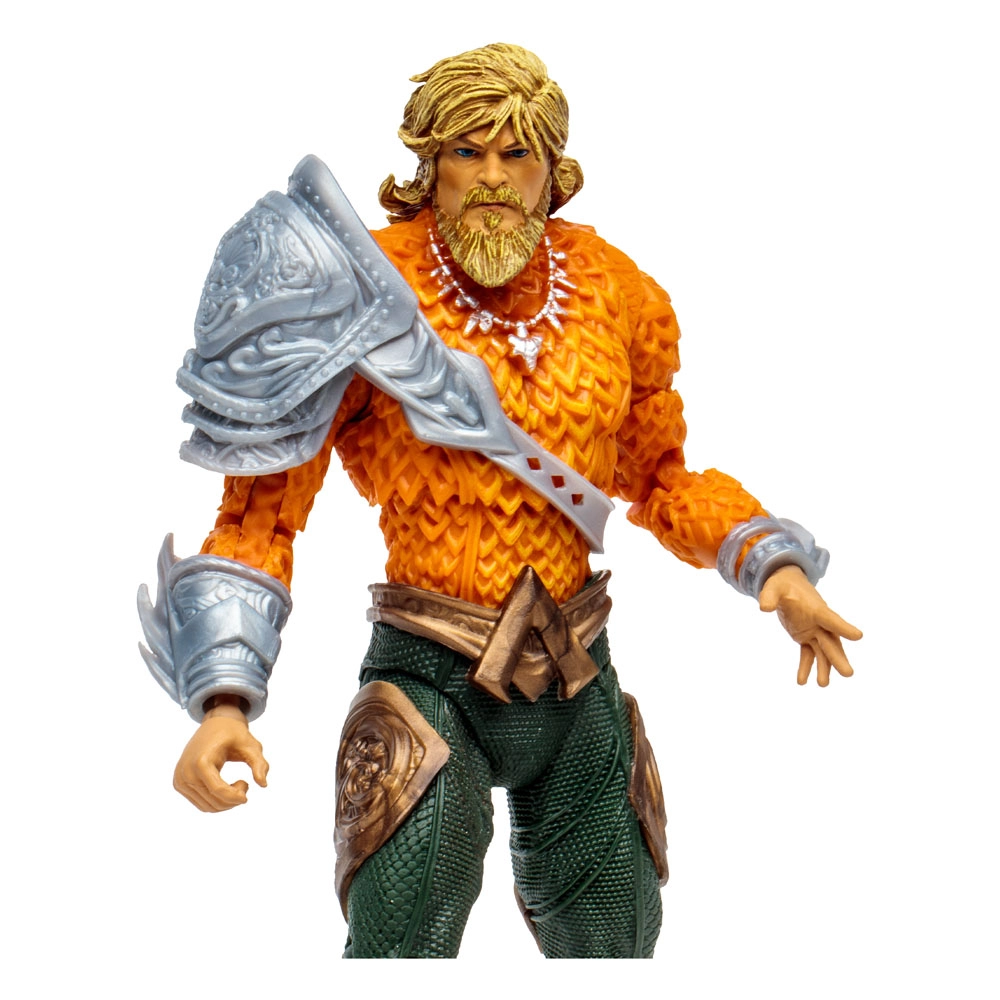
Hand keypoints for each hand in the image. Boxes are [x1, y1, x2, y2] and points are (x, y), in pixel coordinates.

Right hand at [173, 698, 268, 811]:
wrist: (214, 724)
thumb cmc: (234, 734)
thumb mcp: (251, 746)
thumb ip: (259, 764)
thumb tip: (263, 784)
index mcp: (201, 761)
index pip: (219, 790)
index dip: (237, 796)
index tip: (249, 786)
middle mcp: (186, 772)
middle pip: (213, 801)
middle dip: (234, 799)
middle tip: (244, 783)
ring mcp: (180, 779)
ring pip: (207, 807)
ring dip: (227, 802)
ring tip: (236, 784)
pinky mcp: (179, 784)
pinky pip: (201, 804)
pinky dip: (217, 801)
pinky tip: (226, 786)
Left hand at [758, 565, 862, 686]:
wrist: (786, 587)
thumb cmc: (782, 585)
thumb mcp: (773, 587)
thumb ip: (769, 597)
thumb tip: (764, 608)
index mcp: (816, 609)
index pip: (831, 619)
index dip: (843, 627)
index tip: (858, 636)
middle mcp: (819, 623)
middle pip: (831, 642)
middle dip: (838, 658)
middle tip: (848, 674)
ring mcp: (813, 631)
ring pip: (822, 652)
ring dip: (824, 668)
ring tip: (822, 685)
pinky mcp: (805, 637)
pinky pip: (807, 655)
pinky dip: (805, 668)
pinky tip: (802, 682)